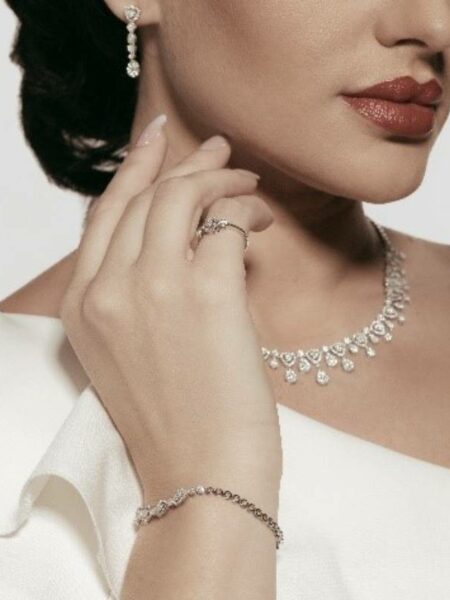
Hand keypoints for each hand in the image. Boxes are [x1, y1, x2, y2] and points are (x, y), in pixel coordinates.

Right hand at [60, 119, 281, 499]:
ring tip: (247, 182)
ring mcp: (153, 287)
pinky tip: (261, 218)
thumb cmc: (174, 422)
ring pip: (180, 196)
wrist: (201, 475)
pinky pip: (225, 221)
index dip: (132, 171)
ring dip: (220, 178)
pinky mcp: (206, 293)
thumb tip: (178, 237)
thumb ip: (132, 295)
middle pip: (142, 197)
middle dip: (181, 161)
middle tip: (217, 150)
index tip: (155, 141)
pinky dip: (246, 208)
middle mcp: (107, 289)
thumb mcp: (125, 355)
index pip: (103, 216)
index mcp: (82, 306)